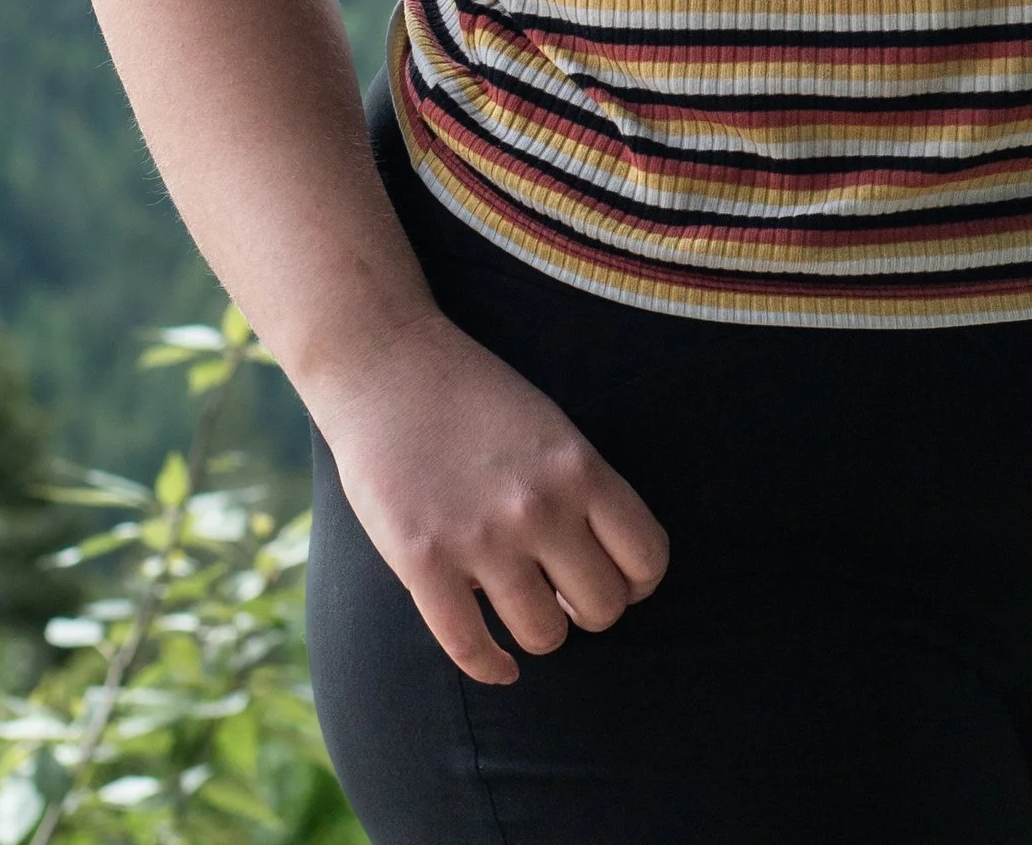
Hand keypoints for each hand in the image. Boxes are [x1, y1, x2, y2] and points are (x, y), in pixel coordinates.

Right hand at [320, 312, 671, 684]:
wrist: (384, 363)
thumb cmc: (471, 394)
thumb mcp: (550, 426)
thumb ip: (580, 489)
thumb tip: (602, 568)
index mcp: (578, 466)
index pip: (647, 558)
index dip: (635, 580)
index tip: (611, 575)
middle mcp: (538, 506)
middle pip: (603, 608)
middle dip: (588, 609)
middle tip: (563, 592)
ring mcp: (480, 538)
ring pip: (544, 636)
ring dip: (539, 631)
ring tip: (524, 608)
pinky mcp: (422, 562)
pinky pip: (470, 648)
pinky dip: (491, 667)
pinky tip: (498, 663)